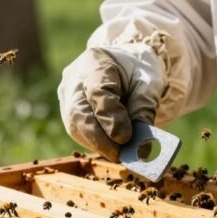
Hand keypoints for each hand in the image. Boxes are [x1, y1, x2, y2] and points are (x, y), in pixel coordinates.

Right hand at [57, 45, 166, 160]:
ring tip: (121, 154)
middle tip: (121, 156)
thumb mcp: (149, 84)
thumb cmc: (138, 71)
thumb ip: (144, 109)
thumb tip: (141, 147)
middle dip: (100, 139)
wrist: (125, 63)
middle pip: (79, 113)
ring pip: (75, 126)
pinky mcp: (67, 110)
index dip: (110, 118)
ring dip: (98, 144)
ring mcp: (67, 95)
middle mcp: (74, 78)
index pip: (97, 92)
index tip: (126, 137)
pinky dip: (96, 142)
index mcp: (96, 62)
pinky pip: (77, 131)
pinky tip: (112, 147)